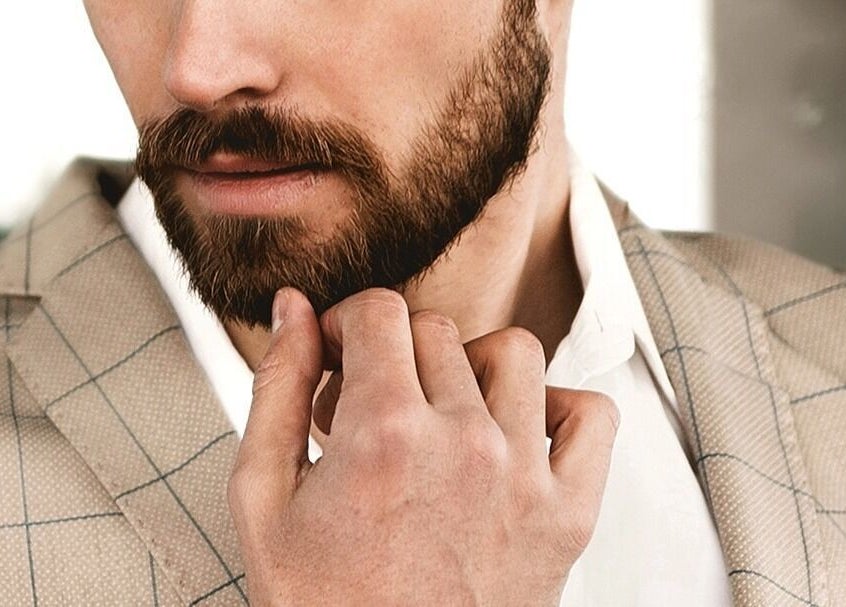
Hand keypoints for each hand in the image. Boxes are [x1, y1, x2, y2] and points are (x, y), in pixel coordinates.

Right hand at [228, 288, 617, 605]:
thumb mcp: (264, 499)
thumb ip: (276, 389)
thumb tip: (293, 312)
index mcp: (385, 434)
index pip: (381, 311)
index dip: (349, 322)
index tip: (344, 351)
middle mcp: (463, 443)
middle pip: (435, 330)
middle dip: (393, 353)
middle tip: (374, 405)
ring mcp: (524, 475)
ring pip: (513, 353)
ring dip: (468, 366)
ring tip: (440, 413)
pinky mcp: (568, 513)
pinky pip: (593, 415)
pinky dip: (559, 407)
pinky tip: (514, 431)